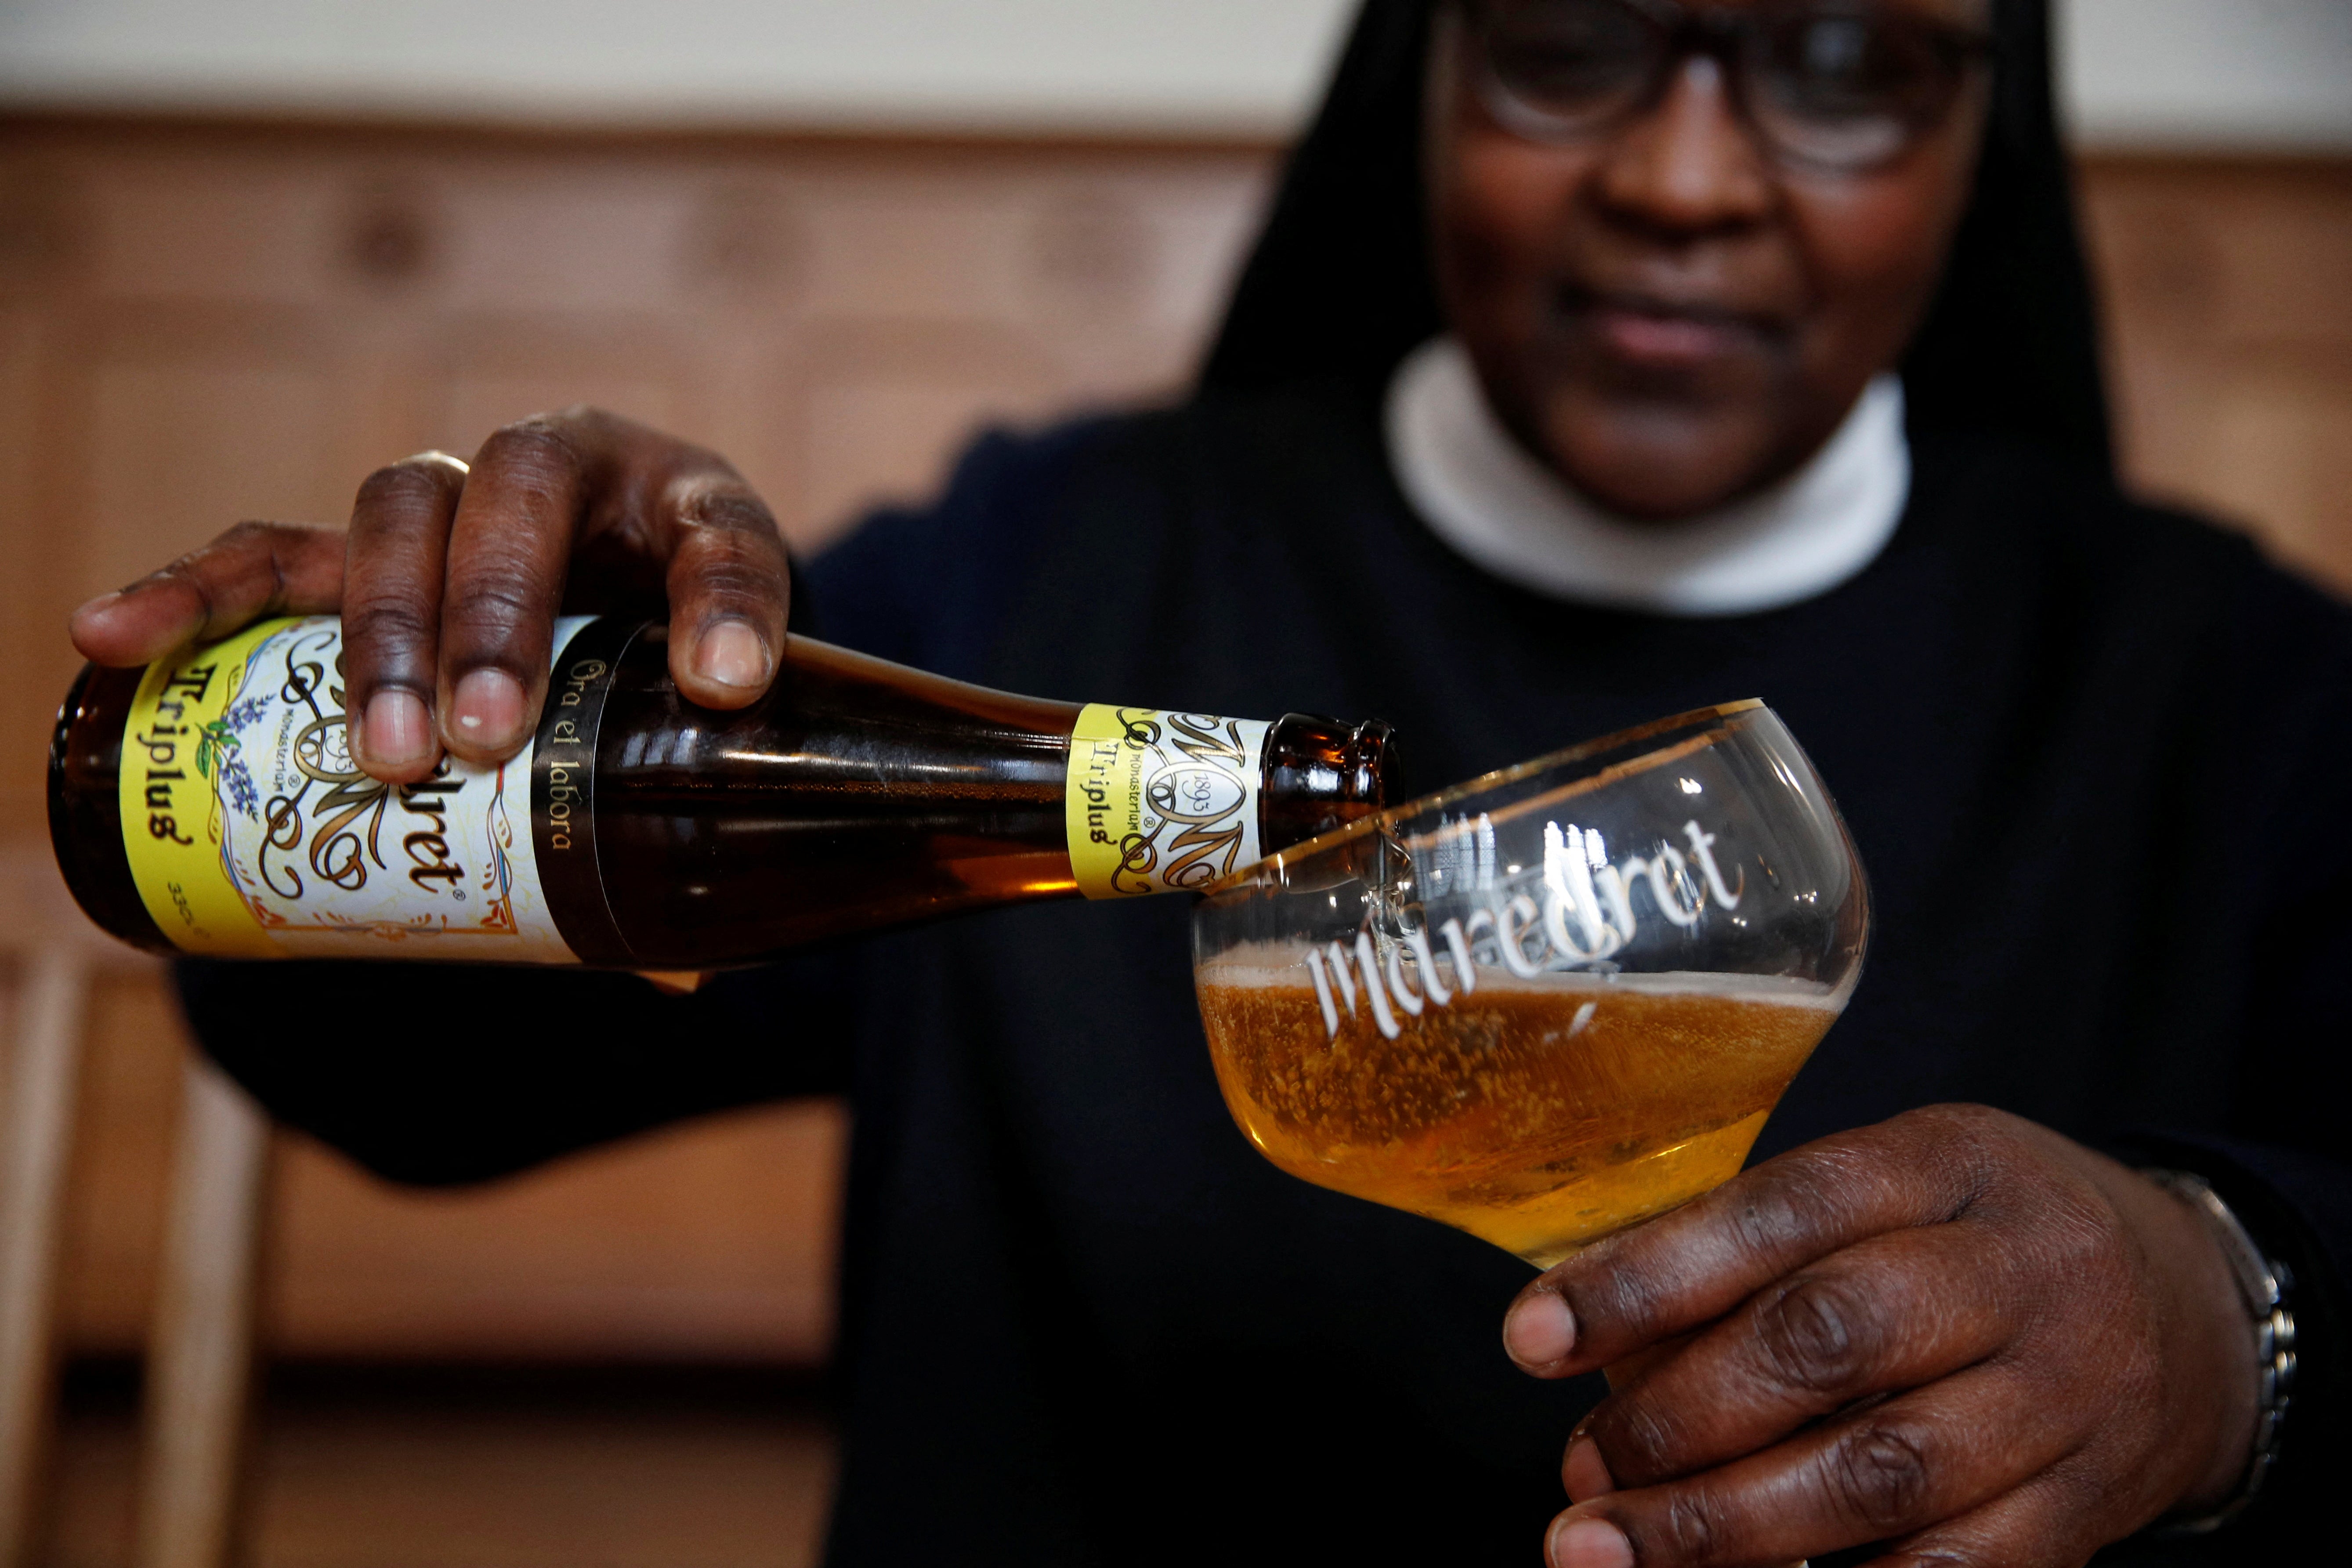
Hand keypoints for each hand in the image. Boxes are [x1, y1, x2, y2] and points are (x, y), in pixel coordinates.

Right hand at [68, 407, 789, 783]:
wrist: (592, 589)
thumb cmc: (655, 655)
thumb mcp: (693, 707)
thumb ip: (690, 808)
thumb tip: (680, 971)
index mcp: (684, 508)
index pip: (721, 537)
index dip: (725, 606)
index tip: (724, 687)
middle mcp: (561, 475)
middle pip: (518, 503)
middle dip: (499, 620)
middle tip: (486, 738)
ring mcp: (448, 501)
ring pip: (399, 521)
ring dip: (384, 633)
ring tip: (383, 753)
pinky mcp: (347, 545)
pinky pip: (264, 556)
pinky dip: (192, 593)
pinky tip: (115, 636)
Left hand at [1499, 1104, 2257, 1567]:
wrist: (2192, 1303)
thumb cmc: (1978, 1236)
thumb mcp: (1885, 1186)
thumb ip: (1750, 1248)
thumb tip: (1586, 1335)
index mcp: (1944, 1163)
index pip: (1778, 1212)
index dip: (1643, 1279)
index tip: (1531, 1339)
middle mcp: (2018, 1271)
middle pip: (1828, 1345)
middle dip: (1676, 1421)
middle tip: (1579, 1469)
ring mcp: (2066, 1396)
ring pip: (1883, 1476)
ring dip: (1724, 1530)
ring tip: (1609, 1550)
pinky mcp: (2089, 1510)